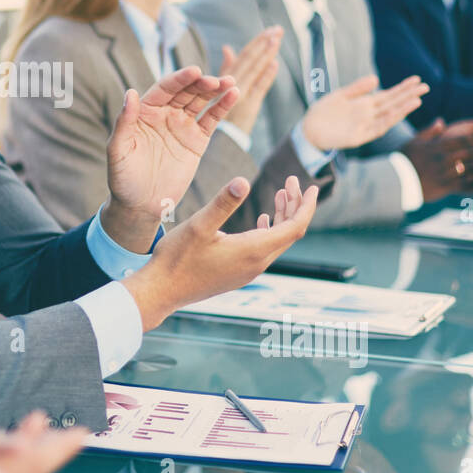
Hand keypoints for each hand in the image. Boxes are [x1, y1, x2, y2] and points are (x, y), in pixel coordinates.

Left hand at [103, 66, 238, 249]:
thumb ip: (124, 122)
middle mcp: (164, 113)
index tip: (194, 71)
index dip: (179, 78)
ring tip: (231, 82)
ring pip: (201, 101)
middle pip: (185, 91)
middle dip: (201, 83)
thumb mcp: (118, 150)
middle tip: (215, 80)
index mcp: (144, 111)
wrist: (140, 204)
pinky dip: (222, 107)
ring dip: (216, 90)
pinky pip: (211, 120)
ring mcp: (182, 125)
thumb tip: (130, 92)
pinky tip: (234, 95)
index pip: (164, 88)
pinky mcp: (197, 140)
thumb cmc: (122, 177)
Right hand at [123, 174, 318, 330]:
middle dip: (294, 206)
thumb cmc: (176, 259)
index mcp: (252, 251)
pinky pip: (264, 251)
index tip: (312, 186)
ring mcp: (247, 272)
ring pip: (276, 242)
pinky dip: (269, 231)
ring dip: (282, 217)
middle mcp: (256, 264)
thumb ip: (222, 203)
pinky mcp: (238, 274)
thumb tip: (243, 180)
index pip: (295, 228)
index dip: (306, 206)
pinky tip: (261, 220)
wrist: (161, 292)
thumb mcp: (198, 225)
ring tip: (281, 195)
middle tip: (290, 182)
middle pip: (289, 233)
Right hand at [219, 27, 282, 133]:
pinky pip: (259, 88)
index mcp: (224, 77)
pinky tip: (275, 64)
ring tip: (277, 39)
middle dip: (264, 43)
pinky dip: (267, 76)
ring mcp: (240, 95)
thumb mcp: (217, 88)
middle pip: (249, 59)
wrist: (220, 139)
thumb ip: (226, 68)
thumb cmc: (217, 113)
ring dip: (266, 53)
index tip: (268, 31)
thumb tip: (227, 48)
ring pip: (254, 70)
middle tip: (277, 29)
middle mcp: (231, 84)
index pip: (243, 56)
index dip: (256, 42)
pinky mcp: (249, 107)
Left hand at [301, 75, 428, 150]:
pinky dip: (387, 121)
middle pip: (393, 103)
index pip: (389, 94)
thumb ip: (358, 88)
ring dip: (402, 109)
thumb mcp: (341, 95)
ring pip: (388, 116)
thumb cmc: (324, 112)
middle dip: (408, 95)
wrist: (309, 129)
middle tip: (426, 86)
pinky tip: (397, 113)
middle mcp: (369, 114)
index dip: (402, 87)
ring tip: (416, 99)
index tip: (416, 79)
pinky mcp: (358, 136)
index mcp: (365, 104)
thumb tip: (376, 78)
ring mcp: (365, 125)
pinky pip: (376, 128)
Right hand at [401, 114, 472, 201]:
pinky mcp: (444, 187)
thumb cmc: (404, 160)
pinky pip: (462, 184)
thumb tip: (441, 121)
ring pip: (468, 169)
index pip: (460, 141)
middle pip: (468, 154)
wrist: (395, 181)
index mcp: (436, 147)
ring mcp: (444, 174)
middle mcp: (442, 160)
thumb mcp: (414, 142)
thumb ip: (429, 131)